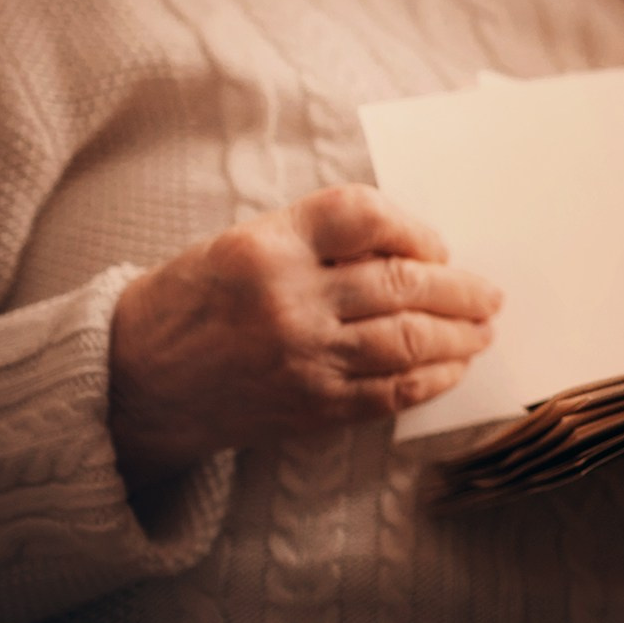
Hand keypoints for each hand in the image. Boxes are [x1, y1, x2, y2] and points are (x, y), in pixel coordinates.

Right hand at [108, 185, 501, 487]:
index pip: (365, 215)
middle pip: (402, 285)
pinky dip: (431, 379)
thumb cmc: (196, 300)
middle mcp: (288, 300)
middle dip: (461, 290)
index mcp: (268, 246)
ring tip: (482, 331)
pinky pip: (391, 392)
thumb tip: (414, 251)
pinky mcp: (310, 407)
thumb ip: (321, 241)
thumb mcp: (243, 244)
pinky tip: (451, 368)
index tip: (437, 247)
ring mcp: (302, 358)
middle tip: (490, 294)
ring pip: (409, 341)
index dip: (415, 229)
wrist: (133, 381)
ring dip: (459, 336)